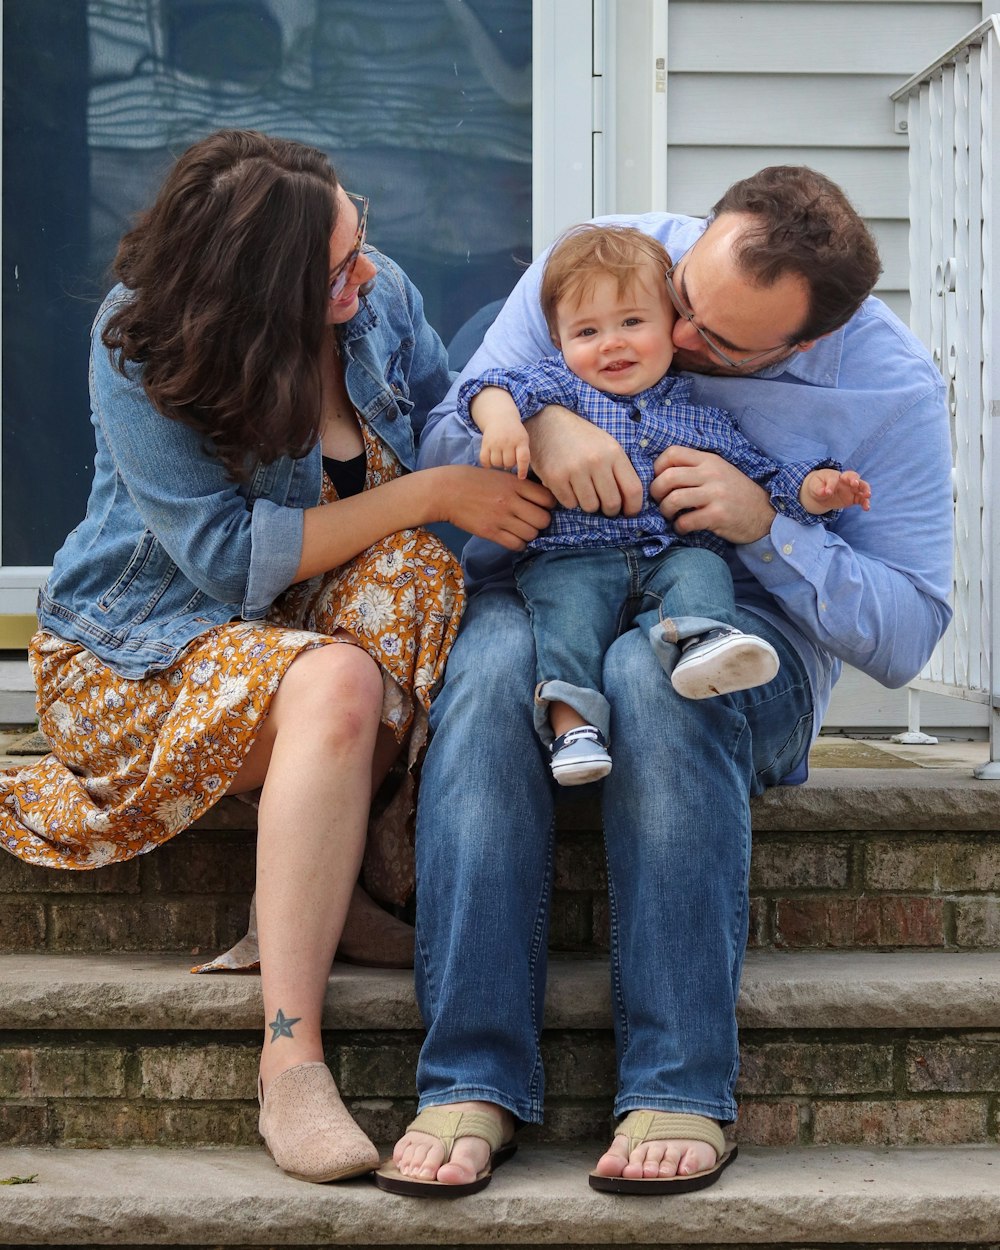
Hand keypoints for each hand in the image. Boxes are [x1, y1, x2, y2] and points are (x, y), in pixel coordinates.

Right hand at [437, 465, 553, 550]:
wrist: (447, 491)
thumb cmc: (474, 481)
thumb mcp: (500, 475)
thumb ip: (519, 486)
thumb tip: (540, 498)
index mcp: (515, 484)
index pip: (547, 499)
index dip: (549, 505)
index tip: (543, 507)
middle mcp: (511, 501)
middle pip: (543, 519)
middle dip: (541, 522)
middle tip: (533, 521)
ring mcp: (501, 517)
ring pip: (532, 534)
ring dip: (530, 534)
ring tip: (522, 530)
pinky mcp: (490, 532)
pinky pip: (516, 544)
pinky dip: (519, 544)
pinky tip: (514, 538)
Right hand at [479, 417, 530, 478]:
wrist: (500, 418)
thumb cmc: (515, 433)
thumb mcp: (523, 440)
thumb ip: (523, 454)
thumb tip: (519, 476)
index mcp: (520, 440)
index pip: (523, 458)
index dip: (522, 470)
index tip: (521, 477)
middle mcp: (507, 441)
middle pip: (508, 463)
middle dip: (510, 463)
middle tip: (510, 457)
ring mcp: (495, 442)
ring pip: (496, 463)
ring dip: (499, 463)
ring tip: (502, 457)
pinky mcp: (485, 443)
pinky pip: (484, 460)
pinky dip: (487, 464)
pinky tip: (491, 459)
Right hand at [526, 405, 642, 515]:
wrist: (547, 422)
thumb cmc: (581, 438)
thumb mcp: (607, 445)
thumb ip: (619, 469)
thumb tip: (630, 502)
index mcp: (613, 452)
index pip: (633, 489)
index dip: (634, 507)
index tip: (629, 512)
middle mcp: (596, 460)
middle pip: (612, 503)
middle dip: (610, 510)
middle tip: (604, 506)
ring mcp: (575, 469)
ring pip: (590, 507)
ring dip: (588, 504)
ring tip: (584, 491)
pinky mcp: (555, 477)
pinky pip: (570, 504)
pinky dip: (570, 500)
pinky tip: (568, 487)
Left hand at [651, 445, 774, 543]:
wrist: (764, 514)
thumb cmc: (735, 494)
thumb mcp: (718, 471)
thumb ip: (694, 468)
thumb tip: (660, 474)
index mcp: (709, 460)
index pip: (672, 453)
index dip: (657, 467)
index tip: (659, 480)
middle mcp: (712, 474)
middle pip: (668, 477)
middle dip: (656, 492)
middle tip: (660, 501)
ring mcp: (716, 494)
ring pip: (673, 499)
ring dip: (665, 511)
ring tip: (671, 516)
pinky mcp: (718, 515)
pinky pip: (686, 521)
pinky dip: (678, 527)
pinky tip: (683, 528)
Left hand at [801, 468, 871, 514]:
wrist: (821, 492)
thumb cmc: (818, 485)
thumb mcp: (815, 486)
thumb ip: (819, 489)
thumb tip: (825, 492)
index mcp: (834, 476)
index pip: (834, 478)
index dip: (831, 485)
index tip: (827, 492)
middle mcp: (845, 480)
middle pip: (853, 476)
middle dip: (854, 479)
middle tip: (855, 484)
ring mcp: (851, 489)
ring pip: (861, 486)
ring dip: (865, 490)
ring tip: (867, 495)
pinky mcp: (853, 498)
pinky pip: (861, 499)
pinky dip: (865, 503)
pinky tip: (866, 508)